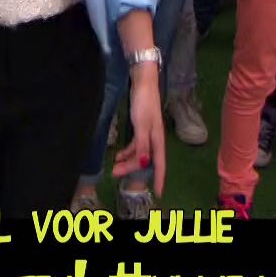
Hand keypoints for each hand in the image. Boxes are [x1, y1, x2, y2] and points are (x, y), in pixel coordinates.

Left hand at [113, 59, 165, 195]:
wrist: (143, 83)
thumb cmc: (144, 103)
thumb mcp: (142, 125)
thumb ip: (143, 145)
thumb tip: (145, 164)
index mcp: (158, 139)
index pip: (160, 163)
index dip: (160, 178)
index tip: (159, 193)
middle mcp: (155, 139)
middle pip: (146, 160)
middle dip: (132, 168)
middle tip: (115, 174)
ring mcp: (148, 133)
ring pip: (139, 153)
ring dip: (128, 161)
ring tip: (115, 167)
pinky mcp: (141, 127)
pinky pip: (135, 145)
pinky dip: (127, 151)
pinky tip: (119, 155)